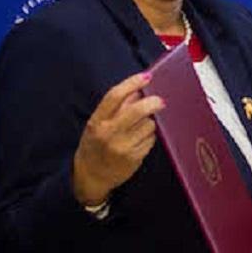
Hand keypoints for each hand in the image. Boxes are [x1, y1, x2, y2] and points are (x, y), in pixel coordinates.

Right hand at [73, 71, 164, 205]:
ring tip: (141, 127)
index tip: (147, 76)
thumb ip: (115, 106)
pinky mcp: (135, 159)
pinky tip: (141, 139)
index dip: (132, 83)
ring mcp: (123, 147)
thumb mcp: (97, 123)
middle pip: (137, 110)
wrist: (91, 176)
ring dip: (150, 122)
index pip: (115, 96)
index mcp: (97, 121)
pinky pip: (151, 140)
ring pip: (148, 125)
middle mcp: (109, 134)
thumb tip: (138, 90)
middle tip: (160, 100)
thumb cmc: (95, 145)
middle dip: (153, 102)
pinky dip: (150, 136)